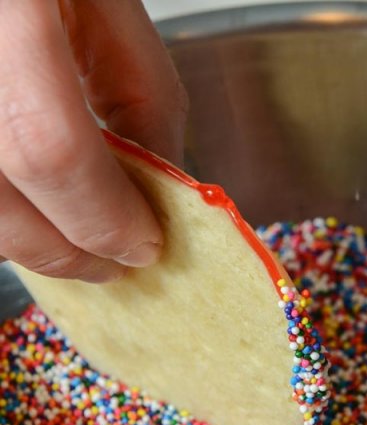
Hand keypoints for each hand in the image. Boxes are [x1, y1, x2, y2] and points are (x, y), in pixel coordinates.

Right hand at [0, 0, 186, 281]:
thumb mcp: (111, 6)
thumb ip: (141, 97)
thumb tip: (158, 188)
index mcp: (9, 9)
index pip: (48, 146)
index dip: (101, 214)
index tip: (144, 245)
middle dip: (61, 250)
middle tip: (112, 264)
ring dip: (26, 238)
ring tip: (75, 241)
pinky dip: (3, 207)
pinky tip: (36, 206)